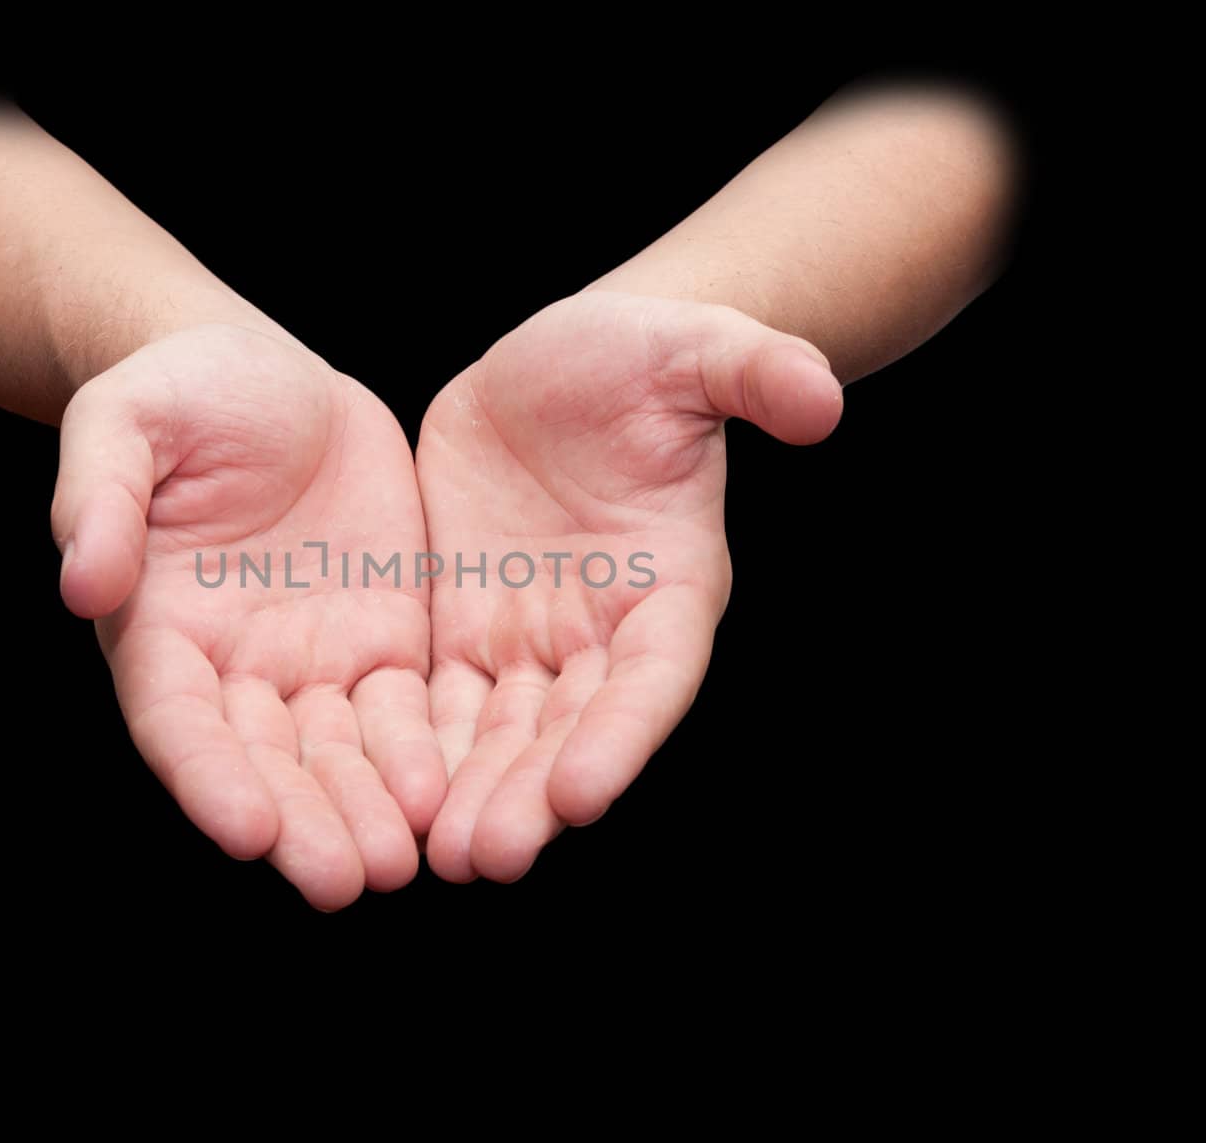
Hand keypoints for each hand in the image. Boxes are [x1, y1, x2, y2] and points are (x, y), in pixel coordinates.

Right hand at [52, 325, 444, 908]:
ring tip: (402, 864)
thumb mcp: (123, 425)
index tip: (247, 831)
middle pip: (266, 764)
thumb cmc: (175, 393)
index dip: (210, 779)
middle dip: (304, 824)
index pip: (179, 723)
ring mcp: (311, 660)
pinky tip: (450, 792)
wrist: (262, 374)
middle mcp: (234, 667)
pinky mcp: (382, 639)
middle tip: (345, 881)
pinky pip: (404, 710)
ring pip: (339, 754)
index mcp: (159, 631)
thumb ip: (100, 500)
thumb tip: (81, 582)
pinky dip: (421, 755)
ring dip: (366, 812)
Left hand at [416, 291, 841, 881]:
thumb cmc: (642, 358)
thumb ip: (755, 373)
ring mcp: (530, 636)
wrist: (560, 364)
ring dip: (471, 792)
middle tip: (488, 856)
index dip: (620, 737)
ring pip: (500, 731)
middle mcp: (602, 632)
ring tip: (437, 855)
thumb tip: (821, 403)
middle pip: (570, 729)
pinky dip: (418, 746)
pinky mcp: (463, 625)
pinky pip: (437, 697)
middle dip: (530, 794)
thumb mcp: (697, 348)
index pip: (652, 678)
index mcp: (670, 587)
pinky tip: (385, 792)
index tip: (579, 795)